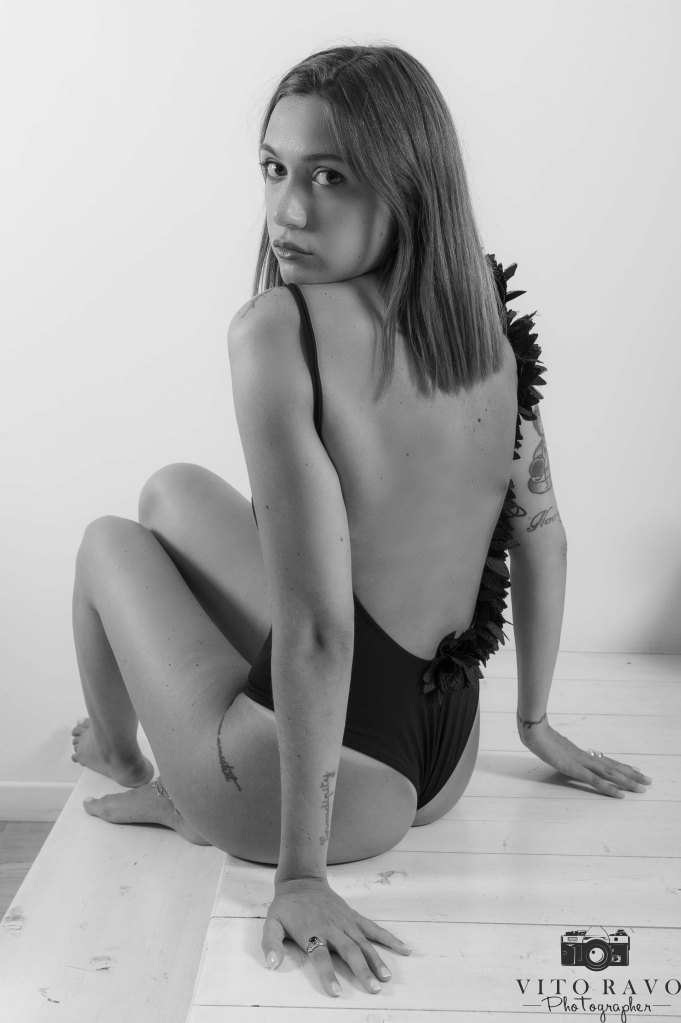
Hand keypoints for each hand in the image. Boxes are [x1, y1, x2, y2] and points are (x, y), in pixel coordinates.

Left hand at [262, 876, 411, 996]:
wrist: (302, 882)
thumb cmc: (287, 908)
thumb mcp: (272, 923)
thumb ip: (270, 944)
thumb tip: (272, 964)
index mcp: (312, 931)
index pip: (320, 955)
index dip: (328, 974)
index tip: (336, 992)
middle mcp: (332, 927)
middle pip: (349, 951)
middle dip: (362, 970)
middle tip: (373, 988)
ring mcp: (346, 922)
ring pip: (364, 942)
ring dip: (376, 960)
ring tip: (386, 978)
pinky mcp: (354, 917)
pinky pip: (374, 929)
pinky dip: (389, 939)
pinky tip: (404, 949)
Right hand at [518, 718, 651, 797]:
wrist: (534, 731)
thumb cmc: (539, 736)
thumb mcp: (552, 747)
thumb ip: (560, 752)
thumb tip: (562, 754)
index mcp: (580, 753)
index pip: (606, 760)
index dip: (621, 766)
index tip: (635, 770)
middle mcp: (586, 757)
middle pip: (613, 766)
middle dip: (632, 774)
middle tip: (648, 781)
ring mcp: (582, 763)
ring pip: (610, 773)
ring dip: (628, 781)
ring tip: (642, 788)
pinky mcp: (575, 769)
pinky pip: (596, 781)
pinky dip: (609, 788)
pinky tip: (621, 794)